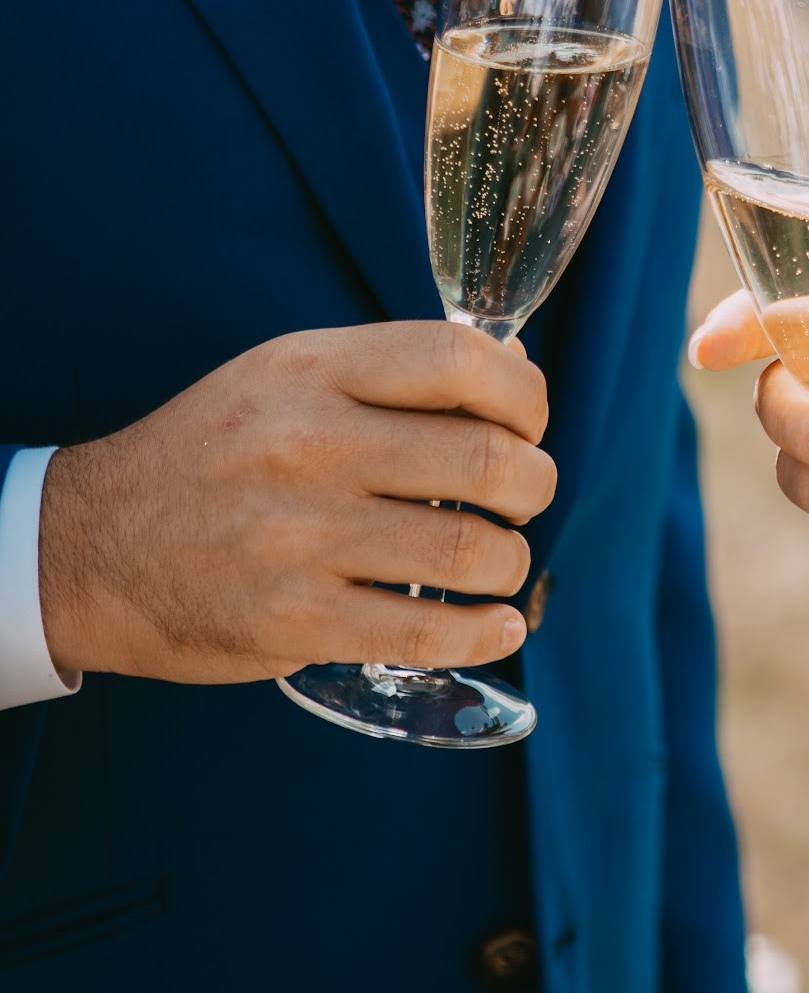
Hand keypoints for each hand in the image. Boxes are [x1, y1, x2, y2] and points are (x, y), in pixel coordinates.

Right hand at [37, 323, 555, 681]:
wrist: (91, 547)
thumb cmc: (214, 454)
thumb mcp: (288, 378)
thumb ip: (396, 372)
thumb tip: (519, 374)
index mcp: (312, 371)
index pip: (458, 360)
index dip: (524, 395)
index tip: (528, 422)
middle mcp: (309, 446)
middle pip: (486, 459)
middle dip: (533, 484)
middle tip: (524, 496)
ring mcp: (301, 538)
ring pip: (469, 550)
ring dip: (510, 560)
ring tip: (498, 560)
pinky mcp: (295, 620)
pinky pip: (425, 632)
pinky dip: (483, 633)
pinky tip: (495, 625)